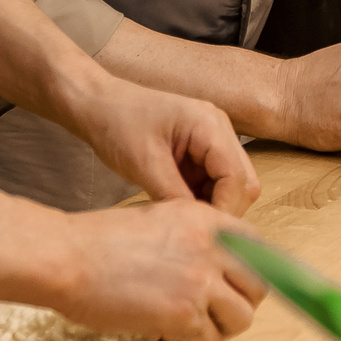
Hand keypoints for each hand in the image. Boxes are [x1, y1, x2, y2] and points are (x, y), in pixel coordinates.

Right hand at [52, 201, 264, 340]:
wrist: (65, 257)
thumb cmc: (97, 241)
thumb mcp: (158, 220)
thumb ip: (193, 240)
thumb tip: (212, 269)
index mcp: (206, 218)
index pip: (259, 249)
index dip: (247, 275)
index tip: (229, 290)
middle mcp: (213, 245)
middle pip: (258, 287)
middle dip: (236, 307)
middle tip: (208, 316)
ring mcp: (201, 279)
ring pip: (241, 319)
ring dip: (215, 331)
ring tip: (184, 333)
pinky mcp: (184, 313)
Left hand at [56, 78, 261, 214]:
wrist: (98, 104)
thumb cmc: (116, 124)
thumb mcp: (144, 165)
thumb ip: (174, 197)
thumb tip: (197, 230)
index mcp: (209, 125)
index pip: (236, 178)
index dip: (224, 210)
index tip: (202, 235)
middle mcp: (219, 129)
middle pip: (243, 182)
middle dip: (223, 209)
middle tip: (194, 231)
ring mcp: (212, 138)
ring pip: (230, 184)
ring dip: (211, 205)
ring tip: (182, 220)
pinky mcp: (201, 149)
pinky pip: (213, 181)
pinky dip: (201, 198)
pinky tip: (177, 207)